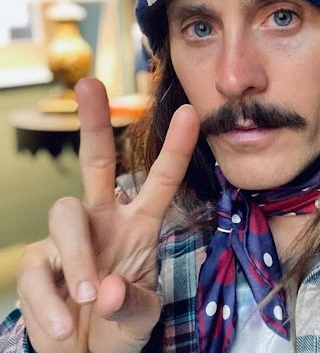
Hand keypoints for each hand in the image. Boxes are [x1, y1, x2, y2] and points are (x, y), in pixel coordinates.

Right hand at [16, 78, 198, 352]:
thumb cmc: (118, 325)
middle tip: (90, 84)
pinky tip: (62, 326)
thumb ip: (131, 303)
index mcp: (139, 225)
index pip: (161, 180)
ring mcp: (70, 239)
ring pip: (65, 216)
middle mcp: (104, 220)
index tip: (191, 113)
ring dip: (78, 257)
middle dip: (94, 122)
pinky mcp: (37, 264)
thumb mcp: (140, 316)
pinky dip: (49, 302)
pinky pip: (37, 269)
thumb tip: (106, 288)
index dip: (175, 148)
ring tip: (88, 297)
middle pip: (96, 161)